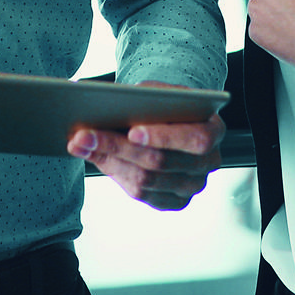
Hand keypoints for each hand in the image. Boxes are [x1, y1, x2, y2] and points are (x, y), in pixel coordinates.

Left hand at [68, 86, 224, 210]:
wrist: (173, 121)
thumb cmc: (167, 104)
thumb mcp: (160, 92)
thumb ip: (142, 99)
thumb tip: (103, 104)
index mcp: (214, 131)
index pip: (195, 140)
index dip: (164, 137)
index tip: (132, 131)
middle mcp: (208, 163)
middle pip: (161, 163)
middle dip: (118, 147)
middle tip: (84, 135)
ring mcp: (192, 186)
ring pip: (146, 182)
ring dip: (108, 162)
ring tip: (80, 145)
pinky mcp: (174, 201)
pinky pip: (142, 195)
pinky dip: (115, 175)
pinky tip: (95, 158)